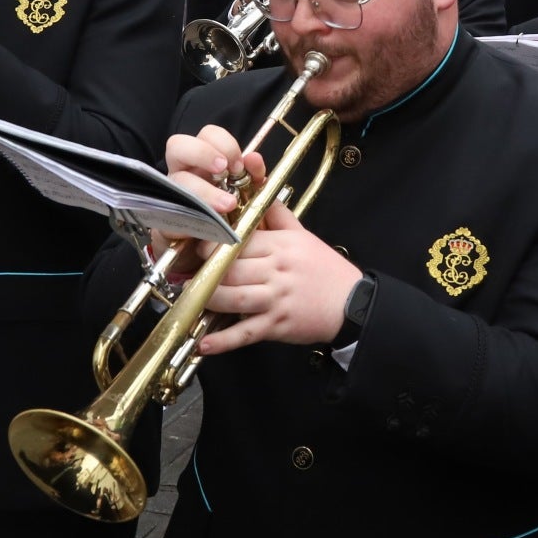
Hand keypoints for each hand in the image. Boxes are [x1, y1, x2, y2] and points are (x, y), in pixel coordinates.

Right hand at [148, 124, 259, 265]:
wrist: (209, 256)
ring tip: (227, 205)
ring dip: (203, 190)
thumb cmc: (227, 219)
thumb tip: (254, 158)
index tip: (239, 163)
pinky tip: (207, 227)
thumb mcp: (246, 196)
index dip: (223, 142)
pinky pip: (169, 213)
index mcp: (204, 161)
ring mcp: (170, 195)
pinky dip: (189, 217)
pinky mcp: (163, 221)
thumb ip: (251, 177)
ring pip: (175, 180)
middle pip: (177, 145)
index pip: (207, 135)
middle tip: (224, 170)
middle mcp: (182, 172)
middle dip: (202, 153)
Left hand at [196, 201, 362, 353]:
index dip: (212, 245)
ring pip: (233, 298)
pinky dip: (223, 340)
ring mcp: (276, 299)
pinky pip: (245, 333)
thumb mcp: (304, 236)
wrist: (352, 303)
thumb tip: (258, 193)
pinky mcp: (277, 325)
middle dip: (204, 273)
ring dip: (207, 300)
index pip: (238, 241)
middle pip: (229, 269)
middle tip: (185, 276)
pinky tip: (204, 343)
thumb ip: (278, 216)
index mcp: (280, 246)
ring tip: (190, 301)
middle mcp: (276, 271)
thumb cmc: (325, 269)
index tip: (198, 248)